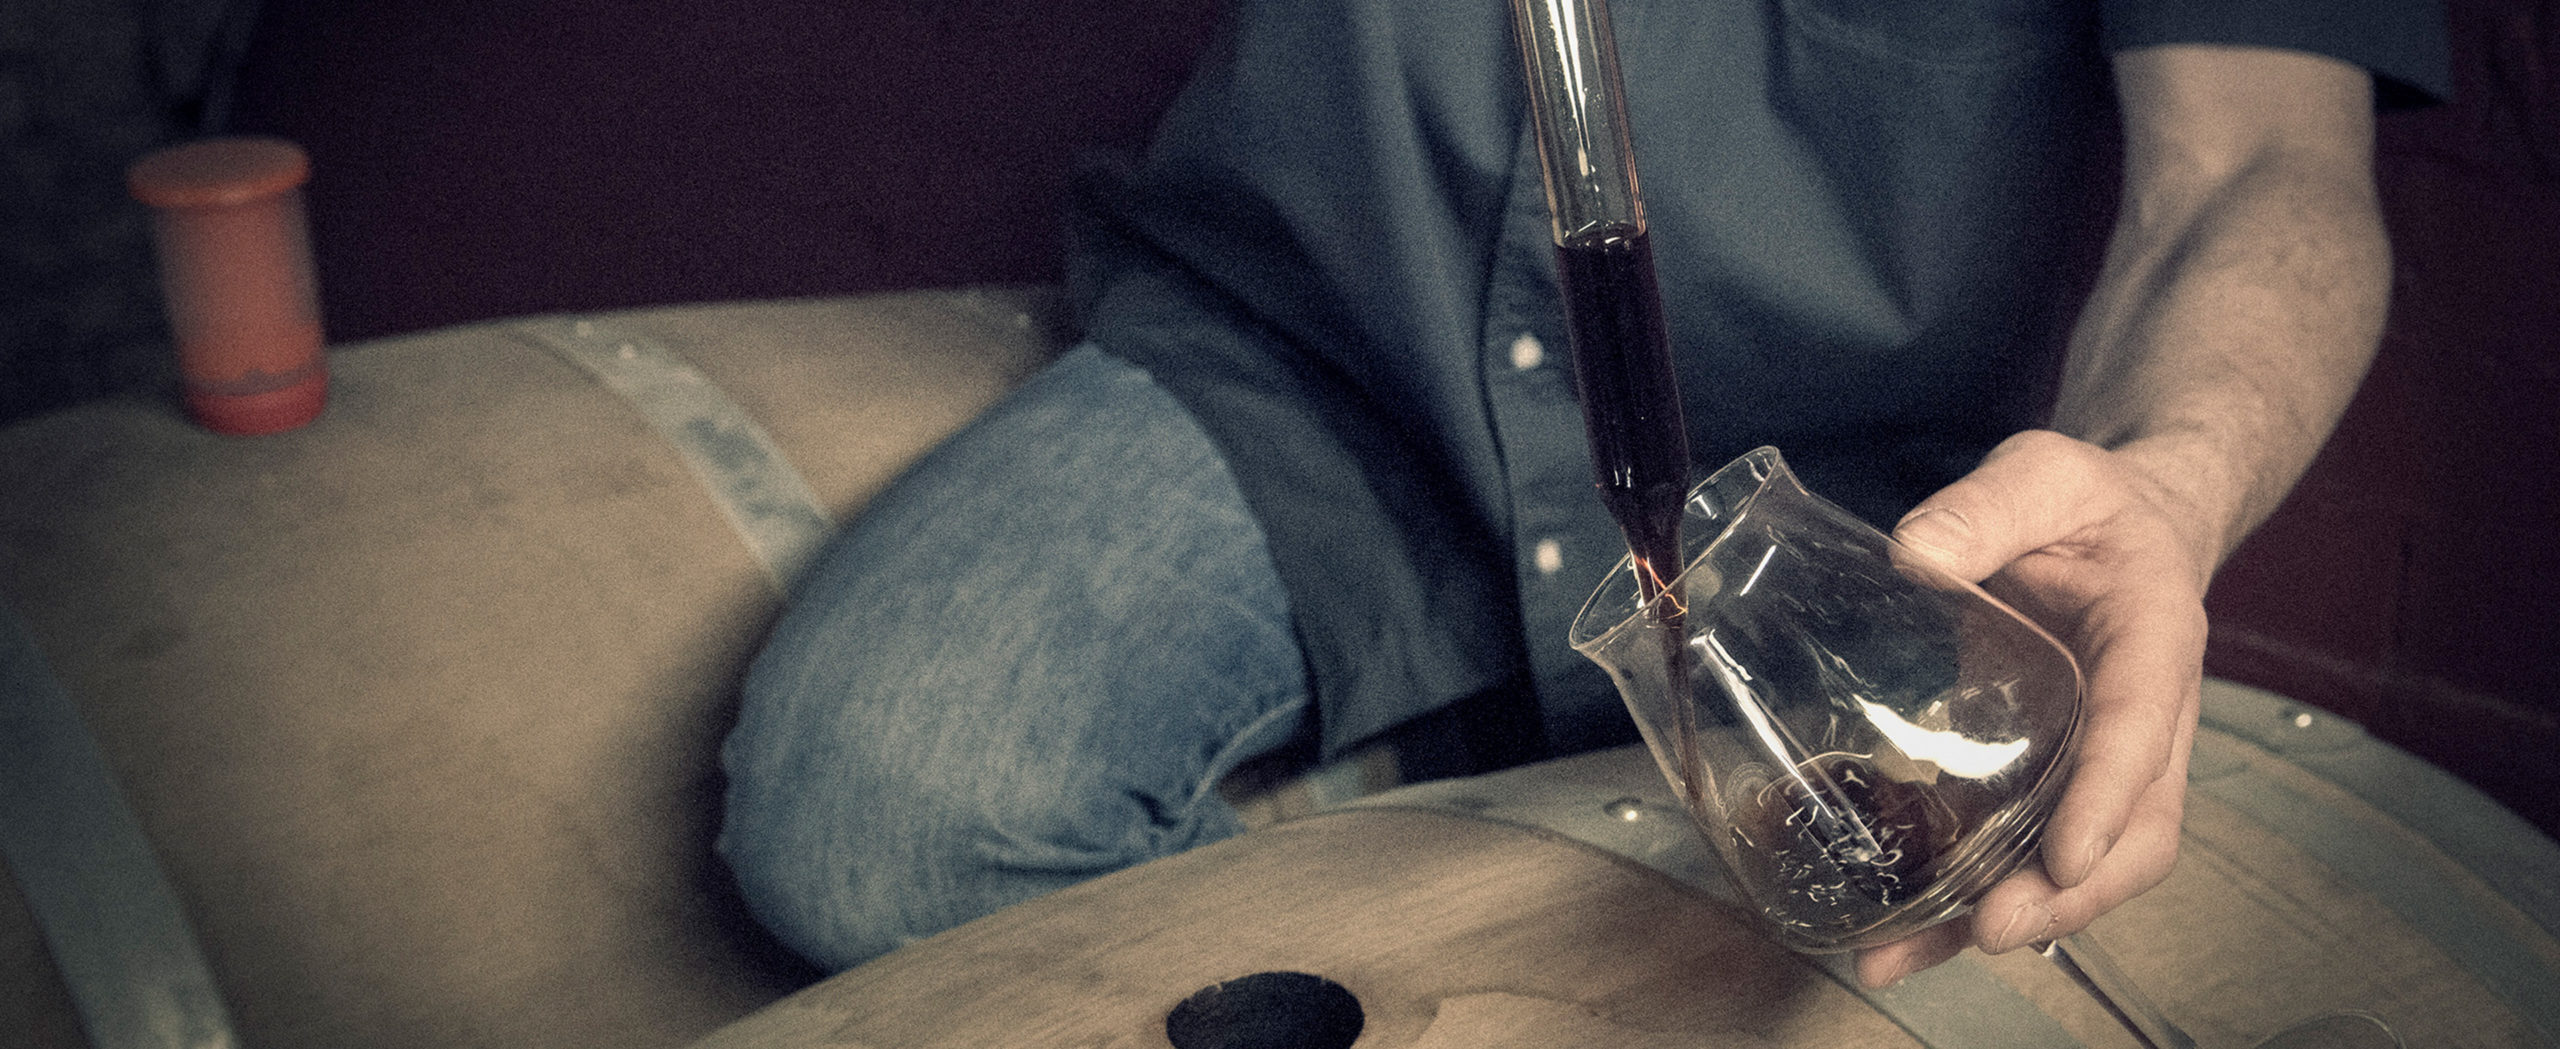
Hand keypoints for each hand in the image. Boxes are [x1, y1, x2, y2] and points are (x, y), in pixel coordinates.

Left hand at [1853, 429, 2212, 988]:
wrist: (2116, 527)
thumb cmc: (2086, 506)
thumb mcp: (2040, 473)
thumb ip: (1986, 507)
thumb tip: (1915, 555)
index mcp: (2155, 639)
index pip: (2143, 727)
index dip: (2108, 797)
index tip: (2065, 854)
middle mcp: (2147, 719)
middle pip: (2137, 832)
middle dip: (2069, 895)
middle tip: (1989, 930)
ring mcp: (2105, 761)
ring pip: (2088, 866)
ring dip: (2009, 920)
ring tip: (1905, 957)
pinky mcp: (2055, 781)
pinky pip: (2029, 855)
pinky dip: (1970, 901)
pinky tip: (1900, 933)